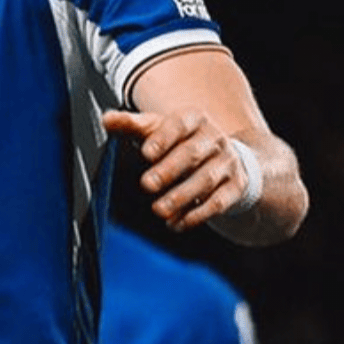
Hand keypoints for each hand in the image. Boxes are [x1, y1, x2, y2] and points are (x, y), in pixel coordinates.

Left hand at [102, 108, 252, 232]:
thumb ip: (131, 125)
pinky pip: (219, 202)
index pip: (179, 124)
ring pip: (206, 179)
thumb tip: (106, 120)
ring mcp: (227, 162)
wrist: (225, 159)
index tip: (145, 153)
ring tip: (158, 209)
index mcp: (193, 119)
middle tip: (146, 185)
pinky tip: (176, 224)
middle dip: (169, 170)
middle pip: (192, 153)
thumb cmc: (179, 142)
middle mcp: (214, 139)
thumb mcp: (156, 129)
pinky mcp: (236, 186)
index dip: (163, 138)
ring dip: (181, 196)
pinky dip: (196, 215)